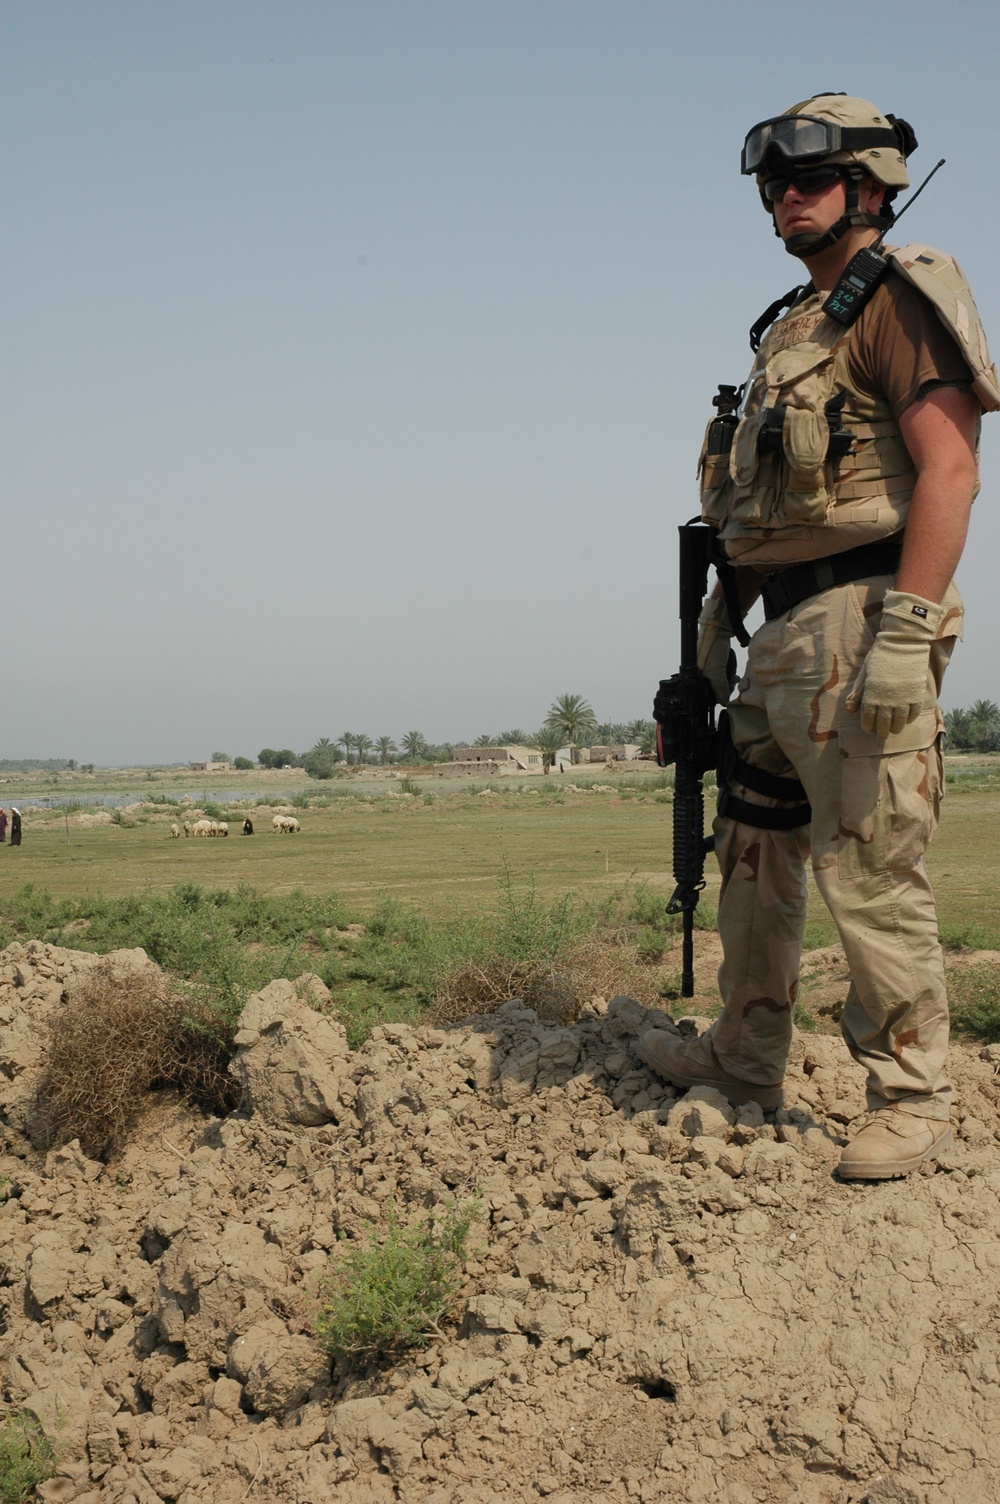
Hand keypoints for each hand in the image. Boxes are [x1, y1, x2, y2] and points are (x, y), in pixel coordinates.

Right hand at [697, 596, 737, 705]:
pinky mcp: (714, 662)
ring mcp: (707, 667)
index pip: (705, 694)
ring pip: (719, 682)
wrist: (718, 629)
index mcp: (694, 676)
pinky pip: (722, 674)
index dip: (717, 695)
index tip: (727, 691)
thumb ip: (720, 689)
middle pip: (713, 689)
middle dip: (725, 687)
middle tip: (732, 682)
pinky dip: (729, 675)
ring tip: (734, 677)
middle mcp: (699, 673)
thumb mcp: (716, 672)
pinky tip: (734, 674)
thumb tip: (724, 702)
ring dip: (728, 681)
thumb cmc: (713, 649)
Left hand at [845, 589, 942, 738]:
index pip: (868, 719)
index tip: (869, 730)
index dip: (868, 727)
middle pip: (884, 724)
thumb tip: (850, 711)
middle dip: (882, 732)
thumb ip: (858, 692)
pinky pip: (914, 713)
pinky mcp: (917, 695)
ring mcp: (903, 699)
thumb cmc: (880, 655)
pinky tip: (907, 720)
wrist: (904, 642)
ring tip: (894, 730)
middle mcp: (887, 701)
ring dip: (896, 728)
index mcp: (872, 695)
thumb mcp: (865, 672)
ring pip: (900, 722)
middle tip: (882, 735)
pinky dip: (910, 719)